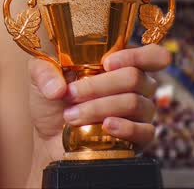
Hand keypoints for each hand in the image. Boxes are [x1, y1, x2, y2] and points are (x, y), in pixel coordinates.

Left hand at [28, 44, 171, 154]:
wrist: (50, 136)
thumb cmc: (53, 99)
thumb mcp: (41, 78)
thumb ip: (44, 73)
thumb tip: (57, 89)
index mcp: (121, 64)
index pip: (152, 55)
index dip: (137, 56)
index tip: (107, 63)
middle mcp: (137, 86)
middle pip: (135, 78)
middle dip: (99, 86)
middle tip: (71, 93)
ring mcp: (141, 112)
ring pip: (135, 103)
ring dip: (100, 108)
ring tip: (71, 115)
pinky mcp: (139, 138)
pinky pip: (145, 131)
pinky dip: (124, 128)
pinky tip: (105, 127)